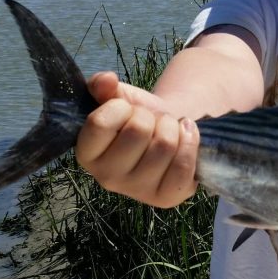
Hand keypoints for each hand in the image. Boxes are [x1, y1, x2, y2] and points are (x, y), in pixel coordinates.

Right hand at [75, 71, 198, 207]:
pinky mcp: (166, 198)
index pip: (100, 123)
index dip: (120, 107)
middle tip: (151, 121)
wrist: (168, 130)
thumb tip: (105, 80)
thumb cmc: (139, 116)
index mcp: (87, 153)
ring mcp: (136, 192)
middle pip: (137, 132)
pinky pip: (183, 166)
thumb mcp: (119, 96)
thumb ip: (104, 86)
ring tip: (167, 129)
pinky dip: (190, 142)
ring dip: (171, 127)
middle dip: (150, 116)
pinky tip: (185, 137)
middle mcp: (106, 178)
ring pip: (164, 146)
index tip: (126, 109)